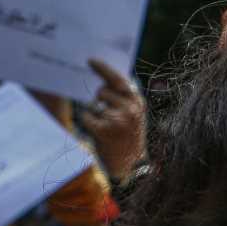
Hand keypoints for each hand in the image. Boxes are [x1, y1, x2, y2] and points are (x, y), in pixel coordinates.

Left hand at [78, 59, 146, 181]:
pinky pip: (88, 117)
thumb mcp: (134, 115)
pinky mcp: (106, 130)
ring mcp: (119, 120)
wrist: (130, 165)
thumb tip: (103, 78)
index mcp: (138, 103)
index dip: (104, 69)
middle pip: (103, 91)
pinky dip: (89, 122)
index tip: (91, 61)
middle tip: (104, 109)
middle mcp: (130, 109)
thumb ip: (124, 97)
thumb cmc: (128, 137)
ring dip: (95, 112)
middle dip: (99, 98)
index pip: (119, 80)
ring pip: (94, 104)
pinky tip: (99, 132)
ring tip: (106, 125)